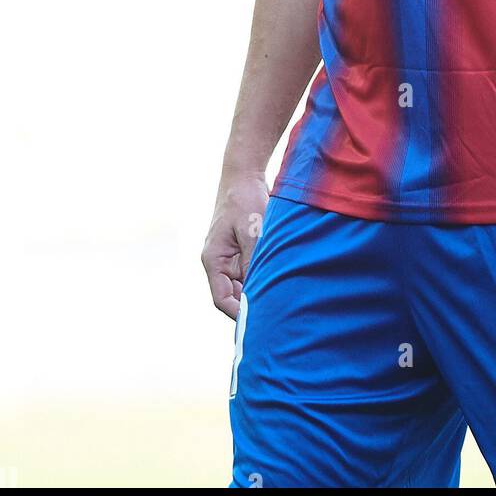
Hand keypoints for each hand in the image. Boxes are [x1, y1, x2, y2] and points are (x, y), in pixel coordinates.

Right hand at [201, 172, 268, 318]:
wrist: (244, 174)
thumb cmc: (245, 200)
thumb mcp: (252, 231)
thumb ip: (254, 261)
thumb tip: (259, 291)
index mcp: (213, 260)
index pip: (221, 299)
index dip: (238, 314)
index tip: (259, 321)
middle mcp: (219, 262)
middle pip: (233, 295)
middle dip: (251, 304)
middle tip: (277, 315)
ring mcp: (230, 256)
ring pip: (243, 284)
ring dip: (258, 290)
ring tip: (282, 299)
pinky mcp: (241, 249)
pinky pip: (250, 271)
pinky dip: (262, 276)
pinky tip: (280, 280)